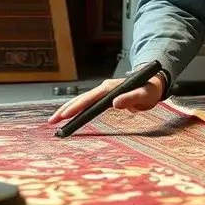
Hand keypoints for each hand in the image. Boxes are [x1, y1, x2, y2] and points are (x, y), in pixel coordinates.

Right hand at [47, 76, 163, 124]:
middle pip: (80, 99)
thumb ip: (131, 98)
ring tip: (53, 121)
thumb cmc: (149, 90)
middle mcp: (103, 88)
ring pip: (81, 101)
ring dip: (67, 110)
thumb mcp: (144, 95)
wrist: (153, 83)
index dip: (77, 107)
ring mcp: (102, 92)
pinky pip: (86, 104)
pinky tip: (67, 116)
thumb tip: (115, 103)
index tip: (65, 115)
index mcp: (110, 87)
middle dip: (65, 110)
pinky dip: (75, 110)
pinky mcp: (103, 97)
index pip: (90, 98)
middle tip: (51, 121)